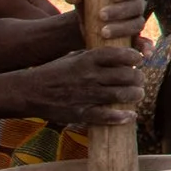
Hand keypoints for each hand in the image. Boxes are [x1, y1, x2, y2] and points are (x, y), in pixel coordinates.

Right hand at [22, 45, 144, 125]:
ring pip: (120, 95)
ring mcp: (86, 95)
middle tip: (140, 79)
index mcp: (88, 59)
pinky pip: (106, 116)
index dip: (134, 57)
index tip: (140, 60)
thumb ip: (96, 55)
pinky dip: (121, 117)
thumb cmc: (56, 72)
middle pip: (125, 76)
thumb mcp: (74, 56)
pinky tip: (130, 116)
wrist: (30, 91)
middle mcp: (89, 76)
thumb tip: (120, 53)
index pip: (118, 55)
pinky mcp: (80, 113)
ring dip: (135, 95)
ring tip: (138, 94)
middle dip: (138, 78)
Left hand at [62, 0, 147, 44]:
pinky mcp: (135, 37)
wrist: (90, 21)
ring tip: (103, 33)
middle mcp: (137, 4)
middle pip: (136, 6)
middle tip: (101, 15)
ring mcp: (137, 21)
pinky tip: (146, 54)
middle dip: (120, 11)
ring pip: (137, 24)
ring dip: (122, 29)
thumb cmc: (89, 2)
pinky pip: (144, 42)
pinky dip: (146, 47)